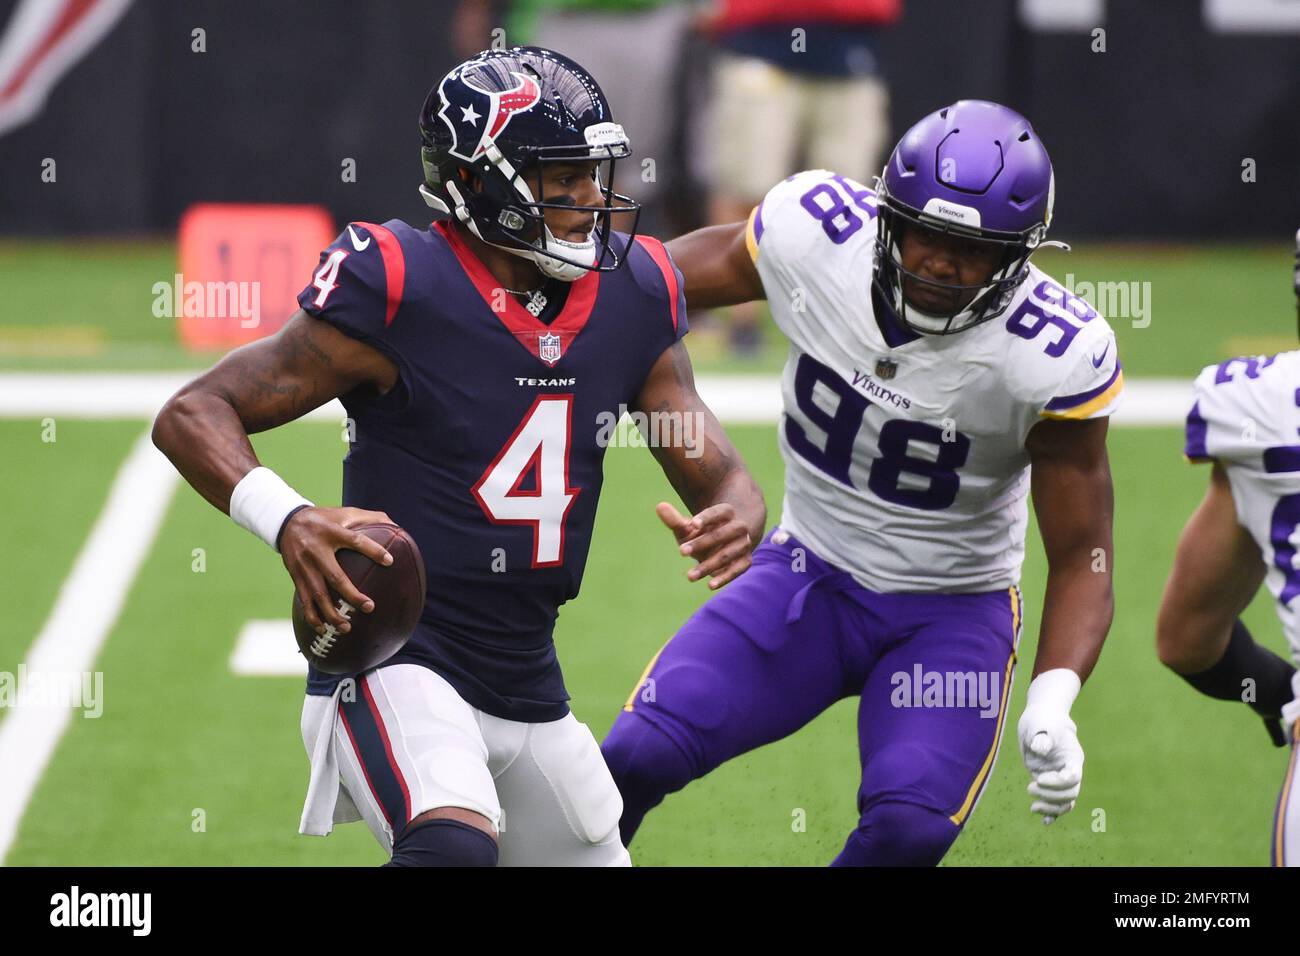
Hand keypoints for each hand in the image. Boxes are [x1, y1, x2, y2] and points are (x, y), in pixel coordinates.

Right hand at [280, 506, 394, 634]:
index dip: (372, 550)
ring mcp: (304, 566)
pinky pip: (304, 599)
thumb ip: (368, 517)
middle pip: (335, 577)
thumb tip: (394, 524)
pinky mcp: (296, 576)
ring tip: (347, 627)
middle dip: (352, 595)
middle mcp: (317, 550)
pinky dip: (312, 616)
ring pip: (318, 594)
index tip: (389, 561)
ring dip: (331, 613)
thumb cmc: (323, 519)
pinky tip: (323, 628)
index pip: (355, 541)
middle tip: (369, 607)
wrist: (286, 522)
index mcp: (331, 532)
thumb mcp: (343, 512)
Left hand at [656, 501, 753, 589]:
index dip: (706, 518)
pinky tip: (710, 585)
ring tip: (689, 576)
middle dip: (701, 543)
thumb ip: (675, 520)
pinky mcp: (745, 561)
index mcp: (726, 512)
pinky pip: (737, 569)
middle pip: (721, 535)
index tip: (693, 525)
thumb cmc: (703, 533)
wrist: (728, 542)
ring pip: (727, 555)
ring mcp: (744, 544)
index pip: (717, 513)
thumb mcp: (689, 527)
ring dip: (708, 565)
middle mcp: (739, 527)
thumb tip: (660, 506)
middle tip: (681, 551)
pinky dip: (725, 578)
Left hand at [1017, 707, 1084, 824]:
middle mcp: (1068, 770)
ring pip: (1065, 801)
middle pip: (1070, 793)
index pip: (1072, 778)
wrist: (1042, 719)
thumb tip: (1040, 749)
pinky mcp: (1049, 782)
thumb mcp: (1039, 724)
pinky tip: (1044, 821)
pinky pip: (1057, 803)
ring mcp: (1059, 778)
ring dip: (1051, 808)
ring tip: (1033, 807)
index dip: (1057, 783)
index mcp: (1072, 758)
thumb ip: (1042, 737)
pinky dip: (1052, 813)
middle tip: (1030, 787)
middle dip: (1051, 796)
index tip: (1039, 778)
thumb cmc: (1042, 720)